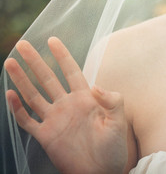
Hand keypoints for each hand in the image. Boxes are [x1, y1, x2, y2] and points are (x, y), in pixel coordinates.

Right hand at [4, 37, 127, 173]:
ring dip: (21, 80)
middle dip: (35, 61)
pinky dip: (17, 108)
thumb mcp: (119, 121)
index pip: (71, 71)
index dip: (62, 56)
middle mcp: (67, 105)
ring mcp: (55, 119)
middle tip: (23, 44)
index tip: (52, 40)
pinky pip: (27, 120)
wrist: (101, 171)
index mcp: (86, 99)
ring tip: (10, 62)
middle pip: (47, 79)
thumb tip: (96, 86)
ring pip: (34, 95)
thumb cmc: (114, 147)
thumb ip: (113, 101)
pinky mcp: (45, 136)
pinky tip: (10, 94)